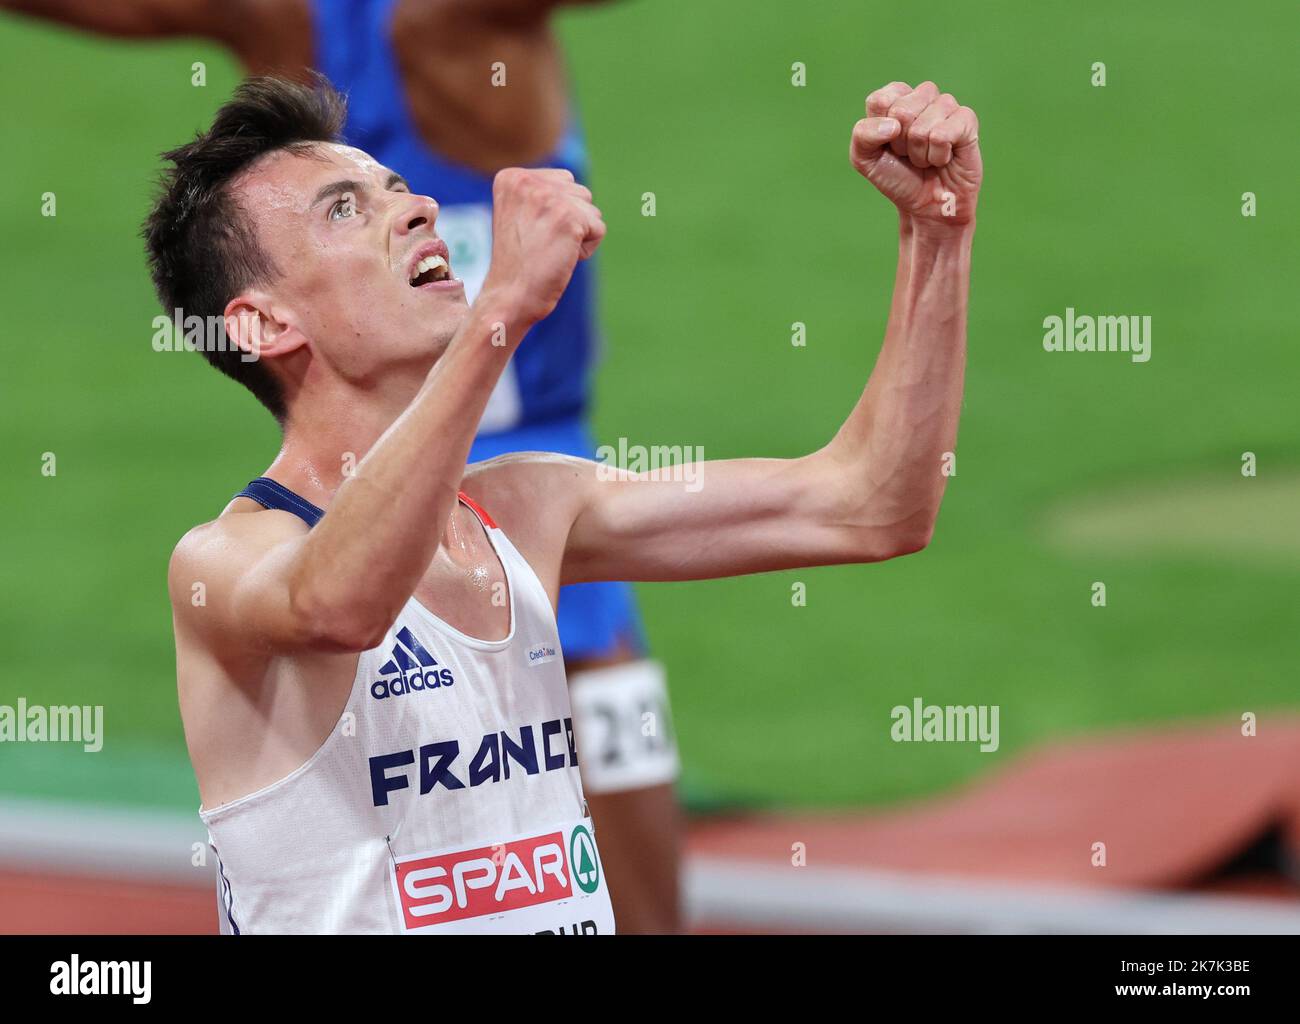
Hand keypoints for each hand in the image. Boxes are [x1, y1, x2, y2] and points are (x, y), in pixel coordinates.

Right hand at [480, 167, 605, 326]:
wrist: (511, 295)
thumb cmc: (519, 263)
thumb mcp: (521, 215)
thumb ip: (543, 193)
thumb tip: (576, 189)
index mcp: (511, 177)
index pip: (562, 181)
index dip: (556, 213)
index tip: (532, 234)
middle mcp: (527, 181)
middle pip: (579, 192)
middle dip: (570, 221)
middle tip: (543, 245)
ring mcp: (548, 197)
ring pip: (591, 209)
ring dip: (579, 234)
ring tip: (551, 251)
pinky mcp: (568, 217)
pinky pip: (599, 228)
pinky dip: (587, 249)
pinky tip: (562, 258)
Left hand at [850, 81, 981, 226]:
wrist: (926, 206)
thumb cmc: (897, 177)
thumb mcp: (865, 159)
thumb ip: (863, 135)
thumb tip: (894, 125)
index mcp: (896, 98)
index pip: (880, 100)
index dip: (880, 132)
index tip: (888, 145)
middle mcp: (922, 96)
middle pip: (901, 111)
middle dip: (901, 144)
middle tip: (909, 155)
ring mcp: (946, 105)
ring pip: (922, 127)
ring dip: (920, 154)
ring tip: (926, 158)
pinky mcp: (966, 120)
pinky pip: (942, 136)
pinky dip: (938, 156)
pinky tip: (943, 159)